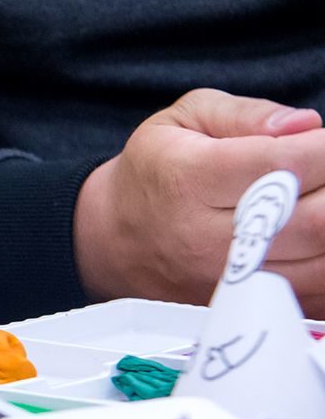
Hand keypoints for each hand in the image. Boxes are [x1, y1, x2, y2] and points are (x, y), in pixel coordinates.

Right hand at [75, 89, 324, 308]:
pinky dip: (324, 264)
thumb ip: (245, 114)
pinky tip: (315, 237)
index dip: (323, 148)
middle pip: (316, 220)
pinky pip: (312, 295)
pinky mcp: (242, 305)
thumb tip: (305, 124)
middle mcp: (205, 237)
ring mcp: (225, 280)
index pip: (285, 164)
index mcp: (188, 179)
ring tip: (320, 199)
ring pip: (322, 263)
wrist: (115, 239)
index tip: (323, 140)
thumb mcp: (184, 119)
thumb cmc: (155, 169)